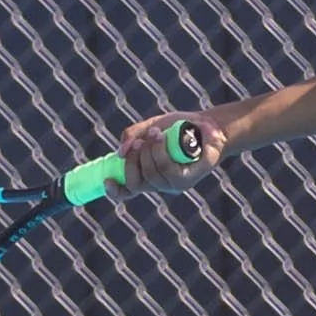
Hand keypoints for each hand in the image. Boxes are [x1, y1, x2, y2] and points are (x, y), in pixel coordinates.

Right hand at [113, 111, 227, 197]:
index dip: (115, 191)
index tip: (107, 180)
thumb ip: (132, 136)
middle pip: (136, 182)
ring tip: (158, 133)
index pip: (127, 191)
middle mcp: (160, 183)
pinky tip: (164, 138)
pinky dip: (163, 151)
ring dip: (150, 151)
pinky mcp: (190, 179)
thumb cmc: (179, 128)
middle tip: (141, 141)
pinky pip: (169, 170)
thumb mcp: (152, 127)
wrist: (208, 125)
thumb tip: (120, 151)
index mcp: (147, 175)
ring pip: (152, 174)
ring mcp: (175, 184)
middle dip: (133, 159)